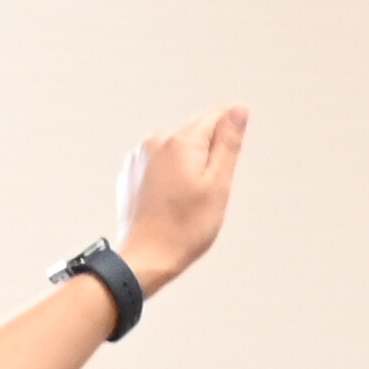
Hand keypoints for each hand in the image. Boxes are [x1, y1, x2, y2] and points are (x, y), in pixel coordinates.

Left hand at [113, 103, 249, 292]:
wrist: (145, 258)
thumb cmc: (185, 228)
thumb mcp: (218, 185)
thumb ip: (229, 143)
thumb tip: (238, 111)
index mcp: (180, 141)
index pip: (215, 116)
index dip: (231, 131)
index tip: (234, 154)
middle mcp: (155, 141)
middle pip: (194, 132)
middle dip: (208, 153)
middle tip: (210, 190)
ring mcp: (139, 156)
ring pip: (176, 148)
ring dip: (189, 164)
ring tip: (189, 199)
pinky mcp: (130, 172)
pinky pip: (158, 163)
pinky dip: (170, 175)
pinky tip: (172, 201)